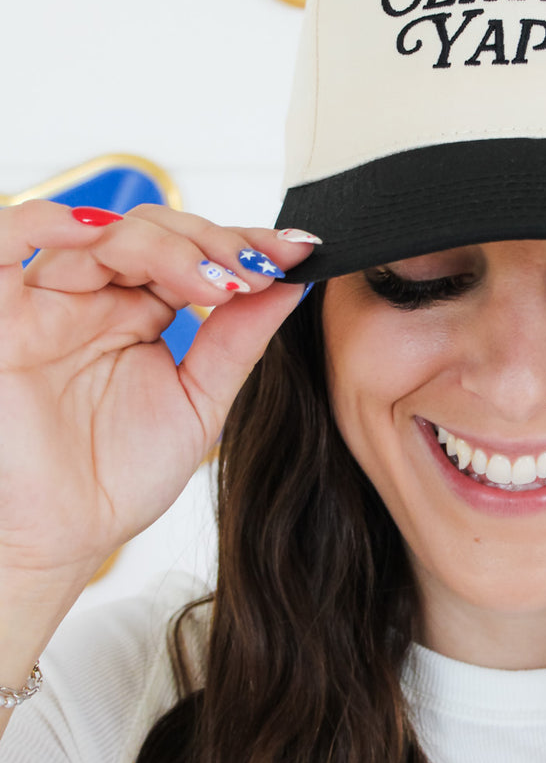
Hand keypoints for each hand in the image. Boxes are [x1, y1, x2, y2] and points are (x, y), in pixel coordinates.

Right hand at [0, 200, 317, 587]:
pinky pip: (5, 243)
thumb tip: (292, 285)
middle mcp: (92, 298)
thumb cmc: (115, 479)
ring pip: (101, 235)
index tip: (298, 252)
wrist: (62, 539)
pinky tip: (102, 234)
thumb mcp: (198, 401)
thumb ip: (239, 340)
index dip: (242, 245)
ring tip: (215, 282)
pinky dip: (46, 222)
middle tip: (258, 274)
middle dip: (214, 245)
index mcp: (137, 312)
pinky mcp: (1, 315)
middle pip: (152, 232)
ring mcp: (46, 302)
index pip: (190, 252)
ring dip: (166, 245)